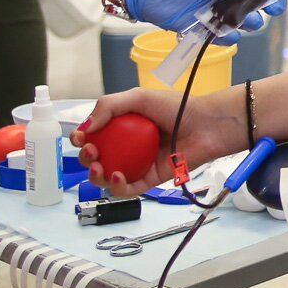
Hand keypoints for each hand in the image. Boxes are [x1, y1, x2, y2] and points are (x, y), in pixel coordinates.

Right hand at [72, 87, 236, 197]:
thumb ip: (109, 106)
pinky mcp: (150, 180)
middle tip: (92, 151)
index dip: (82, 139)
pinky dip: (117, 187)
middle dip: (85, 159)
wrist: (207, 124)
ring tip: (100, 166)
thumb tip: (86, 127)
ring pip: (106, 179)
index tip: (80, 138)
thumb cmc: (179, 108)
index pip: (94, 137)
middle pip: (96, 160)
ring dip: (96, 176)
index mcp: (122, 128)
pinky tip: (116, 176)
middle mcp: (127, 148)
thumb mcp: (139, 97)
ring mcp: (138, 165)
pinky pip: (127, 190)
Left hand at [120, 0, 287, 41]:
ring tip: (245, 18)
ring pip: (247, 22)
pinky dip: (227, 37)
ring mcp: (218, 11)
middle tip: (273, 6)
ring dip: (251, 22)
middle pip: (263, 1)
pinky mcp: (202, 28)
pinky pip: (223, 37)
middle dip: (274, 4)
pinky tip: (221, 32)